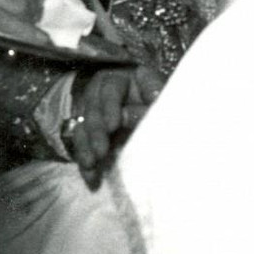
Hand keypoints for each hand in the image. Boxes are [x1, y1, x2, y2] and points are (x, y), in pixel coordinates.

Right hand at [66, 66, 163, 188]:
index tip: (112, 126)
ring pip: (85, 125)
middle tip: (101, 150)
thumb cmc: (168, 108)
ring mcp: (99, 111)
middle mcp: (109, 91)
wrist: (172, 121)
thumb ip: (148, 107)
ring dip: (87, 146)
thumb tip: (124, 115)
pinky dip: (85, 159)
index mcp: (129, 79)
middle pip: (94, 107)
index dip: (110, 105)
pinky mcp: (94, 132)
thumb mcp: (162, 104)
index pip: (113, 87)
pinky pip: (82, 144)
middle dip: (96, 131)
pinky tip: (90, 175)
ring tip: (91, 164)